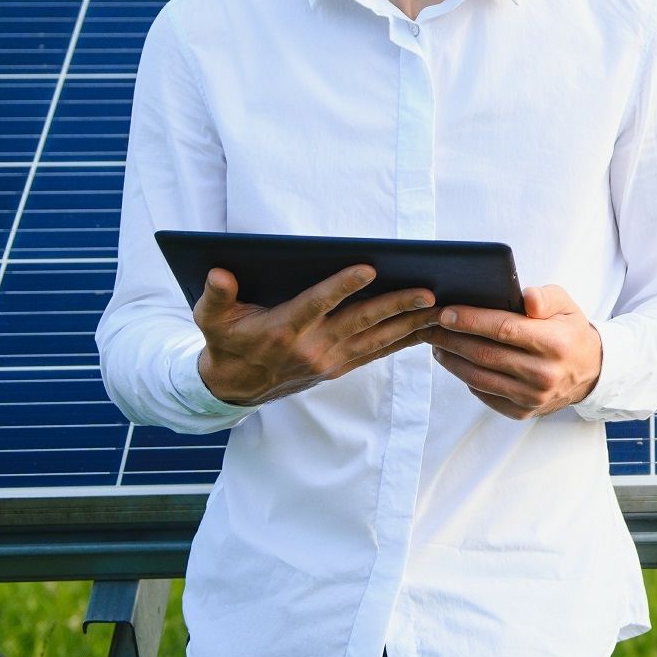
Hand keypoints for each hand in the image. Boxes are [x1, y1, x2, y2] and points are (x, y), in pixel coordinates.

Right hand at [194, 264, 441, 406]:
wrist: (235, 388)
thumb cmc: (226, 342)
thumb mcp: (211, 319)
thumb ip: (215, 295)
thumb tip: (219, 273)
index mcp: (283, 329)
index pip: (317, 303)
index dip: (342, 286)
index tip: (369, 268)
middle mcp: (312, 346)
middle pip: (361, 321)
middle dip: (397, 305)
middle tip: (429, 292)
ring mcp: (331, 359)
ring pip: (379, 338)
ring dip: (412, 323)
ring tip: (445, 307)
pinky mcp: (342, 366)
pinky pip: (380, 350)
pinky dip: (406, 338)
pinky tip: (431, 324)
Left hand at [417, 284, 603, 419]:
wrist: (591, 371)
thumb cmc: (570, 331)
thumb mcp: (567, 305)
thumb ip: (545, 296)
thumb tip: (526, 298)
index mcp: (554, 343)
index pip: (504, 329)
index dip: (471, 320)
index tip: (446, 312)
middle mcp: (544, 374)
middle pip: (485, 354)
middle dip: (452, 339)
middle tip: (430, 326)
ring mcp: (532, 397)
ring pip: (479, 378)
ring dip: (452, 360)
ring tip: (437, 344)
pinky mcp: (523, 412)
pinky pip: (485, 394)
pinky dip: (466, 378)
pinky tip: (457, 362)